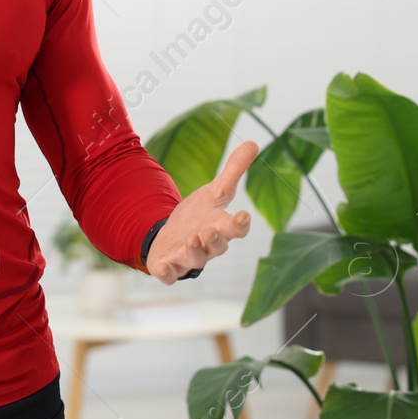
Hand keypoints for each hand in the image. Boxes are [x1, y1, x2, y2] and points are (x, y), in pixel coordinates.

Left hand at [147, 140, 257, 284]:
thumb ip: (233, 171)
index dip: (240, 224)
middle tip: (209, 231)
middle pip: (217, 247)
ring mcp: (188, 258)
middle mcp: (207, 246)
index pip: (236, 228)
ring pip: (195, 261)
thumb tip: (253, 142)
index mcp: (221, 227)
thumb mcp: (214, 192)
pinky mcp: (170, 267)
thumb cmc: (199, 215)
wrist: (172, 235)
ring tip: (191, 238)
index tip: (244, 215)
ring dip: (194, 251)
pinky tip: (164, 268)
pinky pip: (170, 276)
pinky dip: (168, 273)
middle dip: (214, 241)